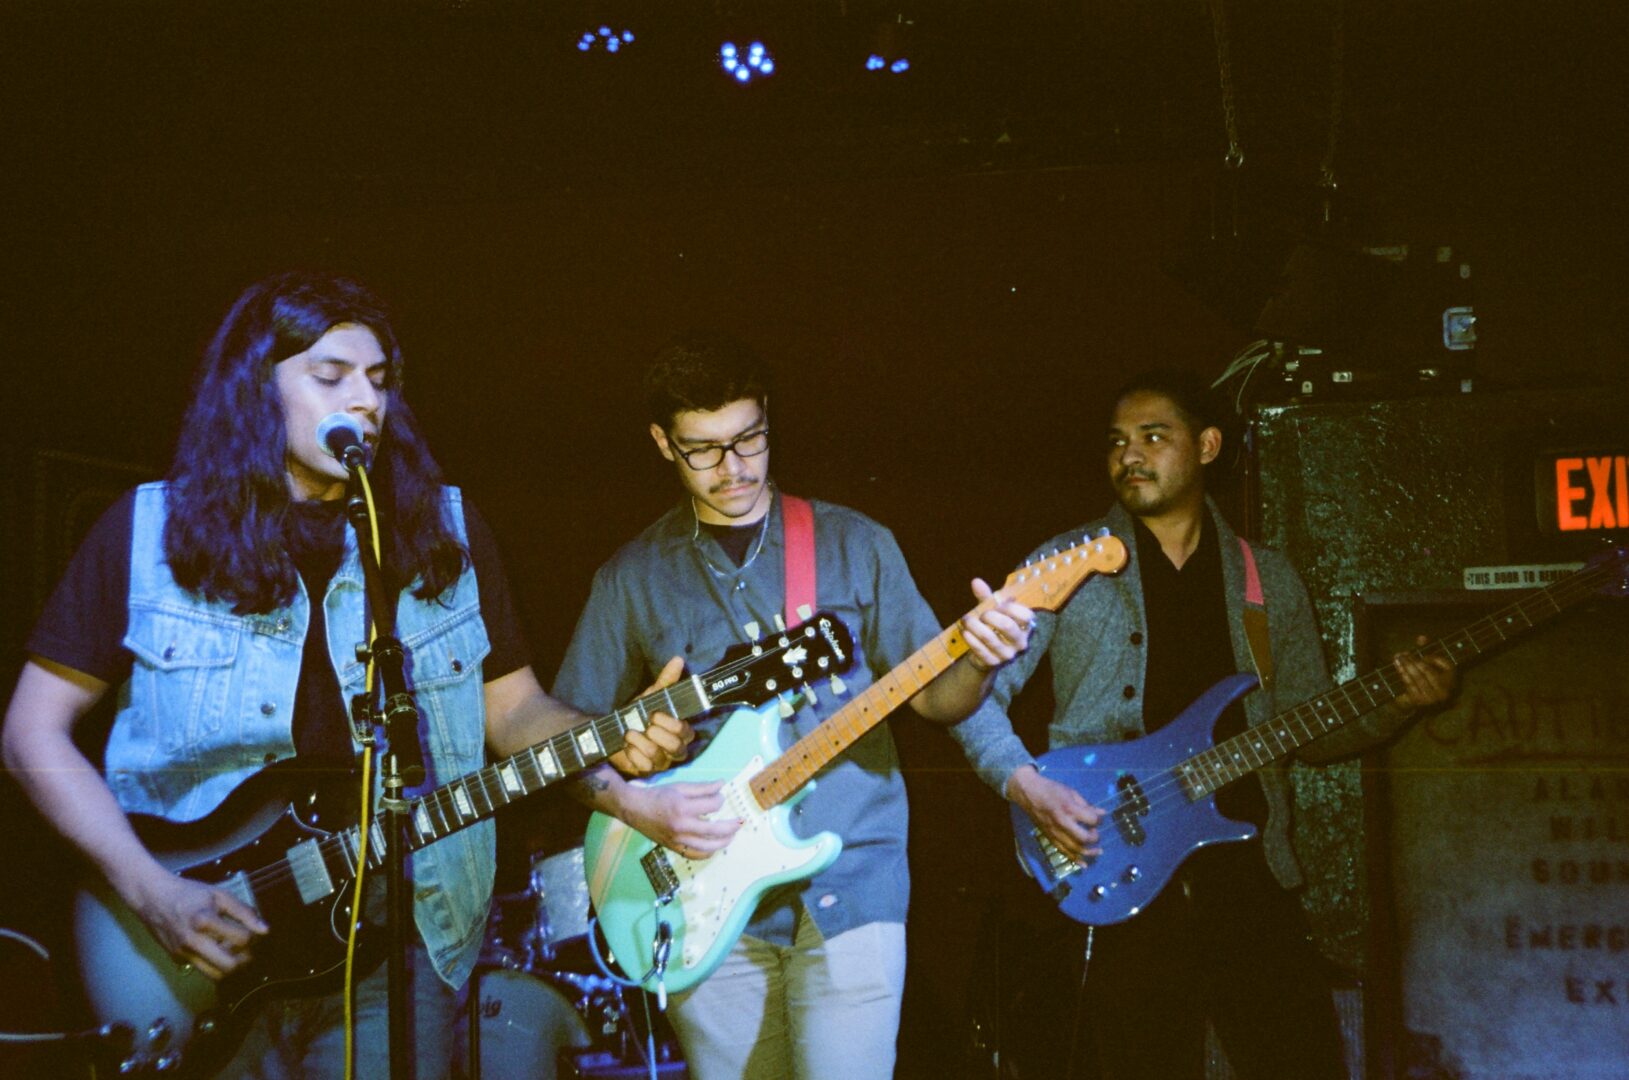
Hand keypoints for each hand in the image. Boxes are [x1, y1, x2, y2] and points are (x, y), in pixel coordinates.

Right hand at [121, 863, 268, 979]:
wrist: (153, 898)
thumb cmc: (188, 894)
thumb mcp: (219, 895)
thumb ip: (244, 912)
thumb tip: (264, 929)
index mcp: (204, 921)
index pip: (242, 939)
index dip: (254, 936)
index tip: (255, 932)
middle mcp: (192, 941)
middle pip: (229, 966)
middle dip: (245, 959)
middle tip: (250, 950)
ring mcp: (183, 953)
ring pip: (216, 974)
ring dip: (231, 966)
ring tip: (236, 952)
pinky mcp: (177, 959)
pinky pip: (203, 969)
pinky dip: (215, 964)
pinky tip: (219, 950)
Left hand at [610, 656, 694, 774]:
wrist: (615, 729)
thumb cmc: (639, 713)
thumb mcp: (652, 696)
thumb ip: (667, 681)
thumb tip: (678, 659)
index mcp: (681, 732)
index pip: (686, 732)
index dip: (671, 724)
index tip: (654, 714)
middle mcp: (675, 750)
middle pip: (676, 748)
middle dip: (657, 734)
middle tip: (644, 725)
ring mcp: (662, 763)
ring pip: (657, 757)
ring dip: (639, 741)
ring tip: (629, 733)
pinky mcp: (647, 772)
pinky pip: (644, 766)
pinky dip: (632, 754)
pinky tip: (627, 746)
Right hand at [620, 781, 741, 860]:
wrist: (634, 809)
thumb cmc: (657, 795)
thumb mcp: (680, 787)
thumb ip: (703, 787)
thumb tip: (723, 784)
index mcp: (683, 807)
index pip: (712, 806)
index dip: (720, 800)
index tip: (720, 798)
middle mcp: (681, 826)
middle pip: (714, 830)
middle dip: (731, 826)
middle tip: (740, 822)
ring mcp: (677, 839)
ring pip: (707, 847)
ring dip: (723, 842)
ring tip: (732, 836)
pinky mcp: (673, 847)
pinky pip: (695, 855)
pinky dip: (707, 853)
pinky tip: (714, 847)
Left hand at [961, 578, 1034, 673]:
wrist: (985, 653)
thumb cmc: (993, 625)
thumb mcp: (992, 609)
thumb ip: (986, 596)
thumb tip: (976, 582)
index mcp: (1025, 626)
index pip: (1026, 615)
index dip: (1010, 608)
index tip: (998, 605)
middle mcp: (1020, 642)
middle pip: (1007, 625)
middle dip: (989, 616)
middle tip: (981, 614)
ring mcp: (1008, 654)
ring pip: (989, 637)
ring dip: (974, 626)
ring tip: (966, 620)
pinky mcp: (993, 663)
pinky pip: (979, 649)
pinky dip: (970, 638)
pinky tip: (964, 631)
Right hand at [1008, 765, 1102, 863]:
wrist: (1029, 794)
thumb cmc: (1051, 790)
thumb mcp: (1071, 792)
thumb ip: (1087, 805)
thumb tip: (1103, 813)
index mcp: (1069, 808)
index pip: (1091, 820)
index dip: (1099, 820)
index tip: (1099, 819)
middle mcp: (1063, 823)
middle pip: (1084, 838)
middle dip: (1094, 838)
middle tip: (1095, 833)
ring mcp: (1056, 832)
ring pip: (1075, 849)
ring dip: (1089, 852)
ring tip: (1098, 851)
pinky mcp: (1050, 838)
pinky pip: (1064, 852)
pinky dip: (1075, 860)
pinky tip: (1084, 864)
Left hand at [1392, 636, 1456, 712]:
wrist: (1412, 700)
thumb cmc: (1424, 677)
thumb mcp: (1429, 661)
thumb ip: (1427, 647)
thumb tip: (1422, 638)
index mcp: (1451, 681)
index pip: (1445, 666)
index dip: (1433, 658)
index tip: (1422, 654)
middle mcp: (1445, 691)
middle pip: (1428, 670)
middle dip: (1414, 660)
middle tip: (1403, 653)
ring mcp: (1432, 698)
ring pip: (1417, 677)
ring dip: (1406, 665)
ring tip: (1398, 657)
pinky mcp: (1420, 701)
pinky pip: (1410, 683)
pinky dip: (1403, 673)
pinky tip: (1398, 665)